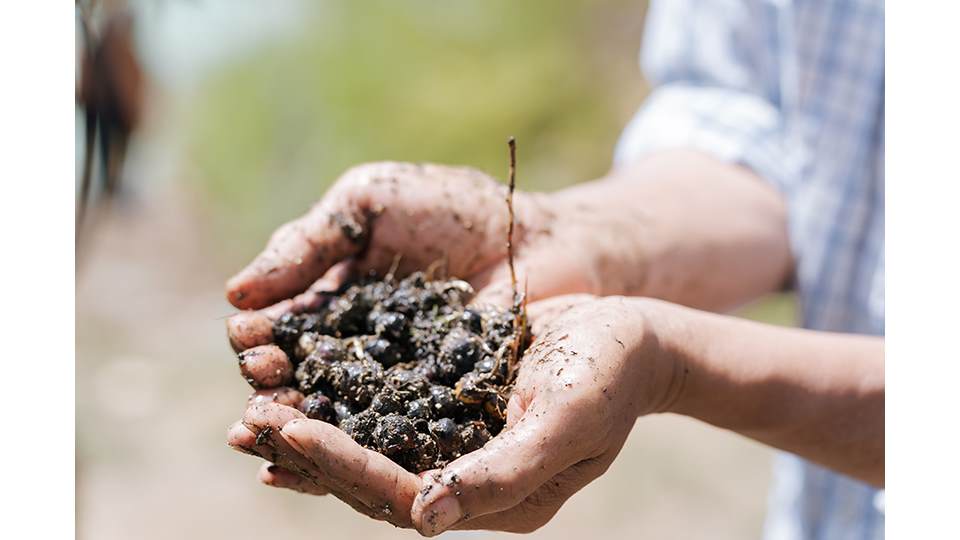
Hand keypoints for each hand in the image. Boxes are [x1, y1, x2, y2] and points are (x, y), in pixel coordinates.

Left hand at [227, 295, 678, 534]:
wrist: (632, 338)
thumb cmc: (608, 379)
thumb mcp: (565, 424)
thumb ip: (500, 474)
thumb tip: (424, 518)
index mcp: (497, 498)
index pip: (403, 495)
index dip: (346, 467)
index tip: (294, 431)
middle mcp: (468, 481)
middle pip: (374, 481)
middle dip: (311, 455)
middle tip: (250, 425)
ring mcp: (457, 445)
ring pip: (371, 450)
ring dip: (314, 437)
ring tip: (255, 417)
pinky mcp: (450, 407)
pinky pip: (385, 415)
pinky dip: (342, 408)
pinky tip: (300, 397)